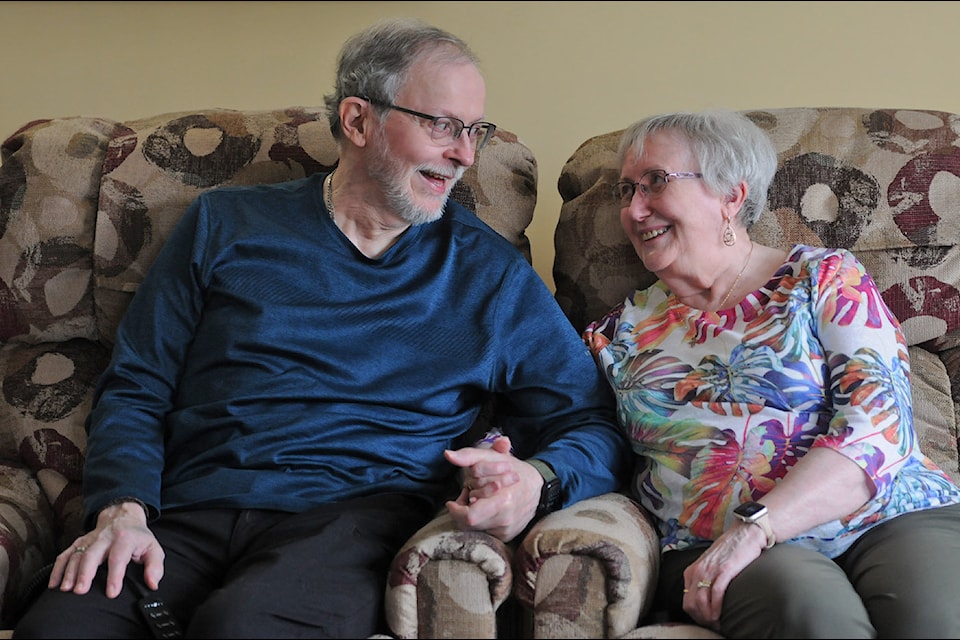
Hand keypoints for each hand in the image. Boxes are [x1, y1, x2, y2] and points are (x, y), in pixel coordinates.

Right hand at [49, 500, 163, 598]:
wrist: (123, 516)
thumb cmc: (138, 537)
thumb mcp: (153, 548)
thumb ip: (155, 566)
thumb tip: (153, 584)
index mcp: (125, 539)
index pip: (118, 557)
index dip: (115, 576)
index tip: (111, 593)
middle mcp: (105, 538)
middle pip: (92, 554)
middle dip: (85, 573)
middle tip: (80, 591)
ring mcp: (89, 540)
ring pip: (76, 555)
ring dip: (69, 572)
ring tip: (66, 589)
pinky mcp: (78, 542)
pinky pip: (65, 554)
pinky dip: (57, 568)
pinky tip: (53, 583)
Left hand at [443, 436, 540, 541]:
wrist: (537, 486)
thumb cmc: (511, 469)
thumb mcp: (491, 457)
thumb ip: (469, 456)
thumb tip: (448, 455)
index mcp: (503, 500)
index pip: (469, 516)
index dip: (457, 510)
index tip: (453, 501)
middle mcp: (506, 518)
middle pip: (469, 524)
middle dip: (462, 512)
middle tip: (466, 498)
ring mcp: (507, 529)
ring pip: (475, 529)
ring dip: (471, 516)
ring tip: (477, 501)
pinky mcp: (507, 535)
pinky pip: (485, 532)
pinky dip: (481, 521)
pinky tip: (485, 509)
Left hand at [681, 521, 766, 629]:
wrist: (744, 533)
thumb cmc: (730, 551)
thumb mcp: (709, 565)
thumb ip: (704, 579)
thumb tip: (705, 601)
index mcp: (691, 571)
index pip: (686, 600)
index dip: (696, 616)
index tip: (706, 622)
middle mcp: (697, 571)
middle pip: (691, 604)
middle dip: (701, 619)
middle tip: (713, 625)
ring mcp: (710, 570)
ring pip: (702, 602)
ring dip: (709, 617)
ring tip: (718, 624)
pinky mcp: (724, 570)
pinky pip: (716, 595)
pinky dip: (717, 609)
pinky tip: (721, 616)